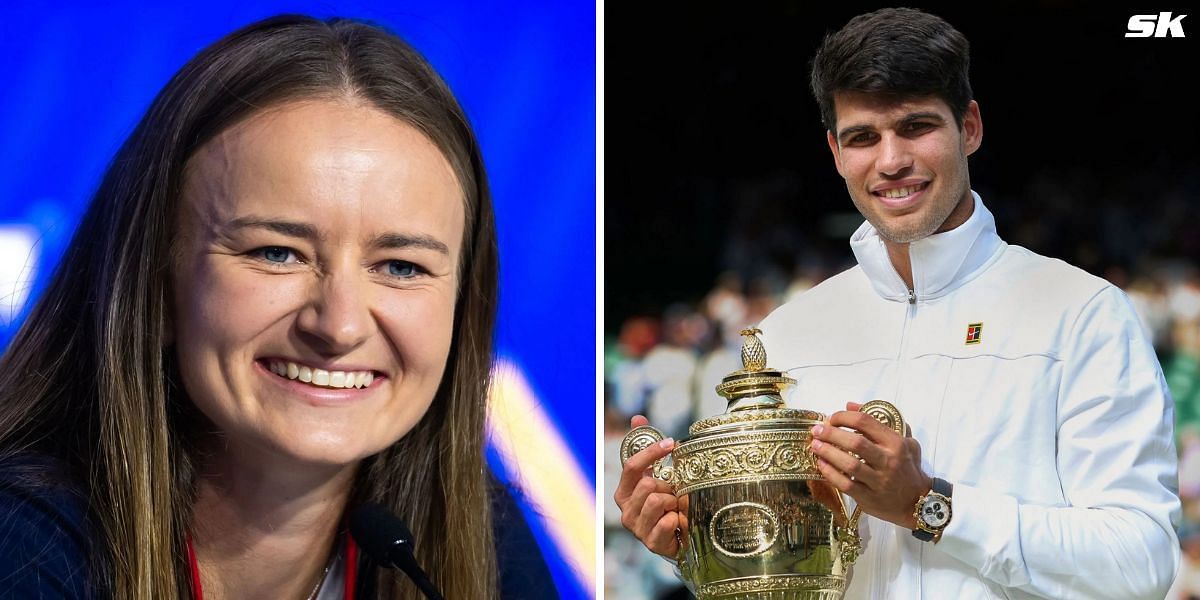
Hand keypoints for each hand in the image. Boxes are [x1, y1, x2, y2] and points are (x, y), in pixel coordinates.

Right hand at [614, 415, 683, 556]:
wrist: (677, 539)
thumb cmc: (665, 504)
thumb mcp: (657, 475)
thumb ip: (645, 446)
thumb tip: (637, 418)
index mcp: (624, 491)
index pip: (632, 466)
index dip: (651, 452)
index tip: (670, 443)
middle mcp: (626, 510)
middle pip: (648, 484)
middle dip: (668, 486)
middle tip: (675, 493)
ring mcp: (637, 528)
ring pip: (657, 501)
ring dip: (674, 503)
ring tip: (676, 508)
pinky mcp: (650, 543)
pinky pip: (669, 522)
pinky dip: (679, 520)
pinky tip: (679, 523)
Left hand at [809, 402, 931, 528]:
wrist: (918, 502)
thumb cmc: (908, 467)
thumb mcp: (904, 440)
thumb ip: (879, 421)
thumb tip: (850, 405)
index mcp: (896, 443)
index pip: (866, 422)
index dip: (844, 417)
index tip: (831, 419)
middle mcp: (888, 460)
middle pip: (855, 442)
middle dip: (831, 434)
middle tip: (817, 430)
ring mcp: (879, 481)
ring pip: (849, 464)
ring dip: (828, 453)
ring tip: (814, 445)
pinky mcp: (869, 498)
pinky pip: (846, 484)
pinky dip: (830, 474)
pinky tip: (820, 464)